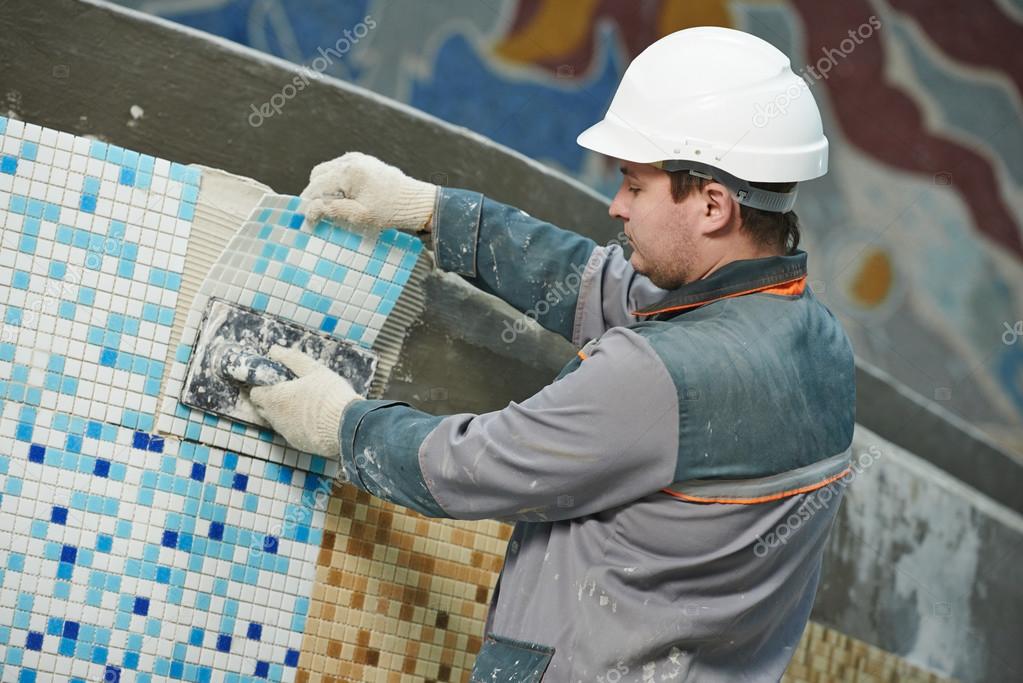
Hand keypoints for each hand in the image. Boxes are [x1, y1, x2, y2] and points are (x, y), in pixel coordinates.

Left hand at [248, 345, 359, 458]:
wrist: (346, 426)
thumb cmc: (329, 395)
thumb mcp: (313, 370)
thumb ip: (291, 359)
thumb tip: (274, 350)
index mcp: (275, 398)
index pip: (255, 393)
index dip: (262, 385)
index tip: (273, 380)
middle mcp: (276, 418)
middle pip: (262, 408)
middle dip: (270, 399)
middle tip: (288, 390)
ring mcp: (287, 433)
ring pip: (277, 421)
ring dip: (283, 412)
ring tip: (302, 403)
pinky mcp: (299, 443)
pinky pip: (291, 432)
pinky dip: (296, 424)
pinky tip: (312, 418)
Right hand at [300, 151, 437, 231]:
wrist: (417, 202)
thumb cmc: (391, 211)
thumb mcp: (360, 215)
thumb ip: (333, 210)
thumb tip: (309, 209)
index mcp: (349, 172)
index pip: (317, 186)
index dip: (308, 203)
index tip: (308, 220)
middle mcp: (351, 160)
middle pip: (318, 175)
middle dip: (315, 193)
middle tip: (320, 213)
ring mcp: (358, 158)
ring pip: (328, 171)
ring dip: (326, 188)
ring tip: (334, 207)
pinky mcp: (365, 161)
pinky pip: (341, 169)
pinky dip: (337, 182)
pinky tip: (346, 198)